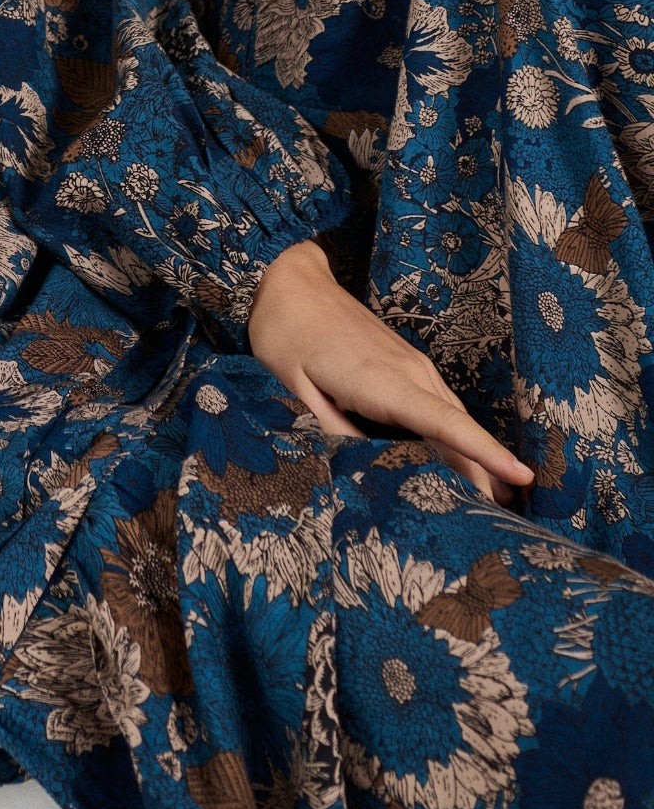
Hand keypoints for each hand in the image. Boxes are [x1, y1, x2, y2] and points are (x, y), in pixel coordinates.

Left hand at [248, 238, 533, 502]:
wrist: (292, 282)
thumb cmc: (286, 334)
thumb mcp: (292, 387)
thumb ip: (329, 429)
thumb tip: (361, 466)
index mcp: (381, 381)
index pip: (444, 423)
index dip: (484, 452)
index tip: (521, 476)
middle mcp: (408, 371)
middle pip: (458, 428)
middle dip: (486, 473)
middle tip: (500, 526)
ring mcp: (411, 365)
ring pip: (453, 418)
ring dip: (475, 457)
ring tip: (493, 504)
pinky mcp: (406, 364)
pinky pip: (440, 405)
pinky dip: (457, 436)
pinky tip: (463, 462)